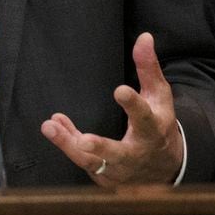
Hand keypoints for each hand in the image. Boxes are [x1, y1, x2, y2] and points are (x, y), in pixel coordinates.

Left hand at [40, 32, 182, 187]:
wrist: (164, 167)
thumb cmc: (158, 123)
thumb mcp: (158, 95)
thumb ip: (148, 68)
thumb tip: (144, 37)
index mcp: (152, 130)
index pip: (144, 117)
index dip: (132, 105)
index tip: (119, 91)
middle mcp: (137, 154)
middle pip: (118, 154)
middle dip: (101, 148)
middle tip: (83, 141)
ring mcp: (120, 170)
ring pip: (93, 163)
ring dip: (69, 145)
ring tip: (50, 126)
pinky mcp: (105, 177)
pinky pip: (84, 163)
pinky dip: (68, 145)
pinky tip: (55, 127)